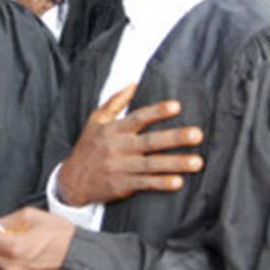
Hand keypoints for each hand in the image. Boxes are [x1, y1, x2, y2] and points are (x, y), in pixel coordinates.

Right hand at [55, 84, 203, 207]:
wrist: (71, 181)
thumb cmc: (88, 147)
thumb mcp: (95, 121)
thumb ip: (115, 102)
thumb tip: (134, 83)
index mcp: (114, 129)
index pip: (138, 117)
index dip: (157, 111)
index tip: (177, 106)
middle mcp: (118, 148)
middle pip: (150, 142)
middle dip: (175, 138)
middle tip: (197, 134)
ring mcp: (121, 168)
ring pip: (151, 164)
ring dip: (175, 163)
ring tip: (197, 162)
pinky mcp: (122, 186)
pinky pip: (145, 184)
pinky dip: (161, 183)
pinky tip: (178, 182)